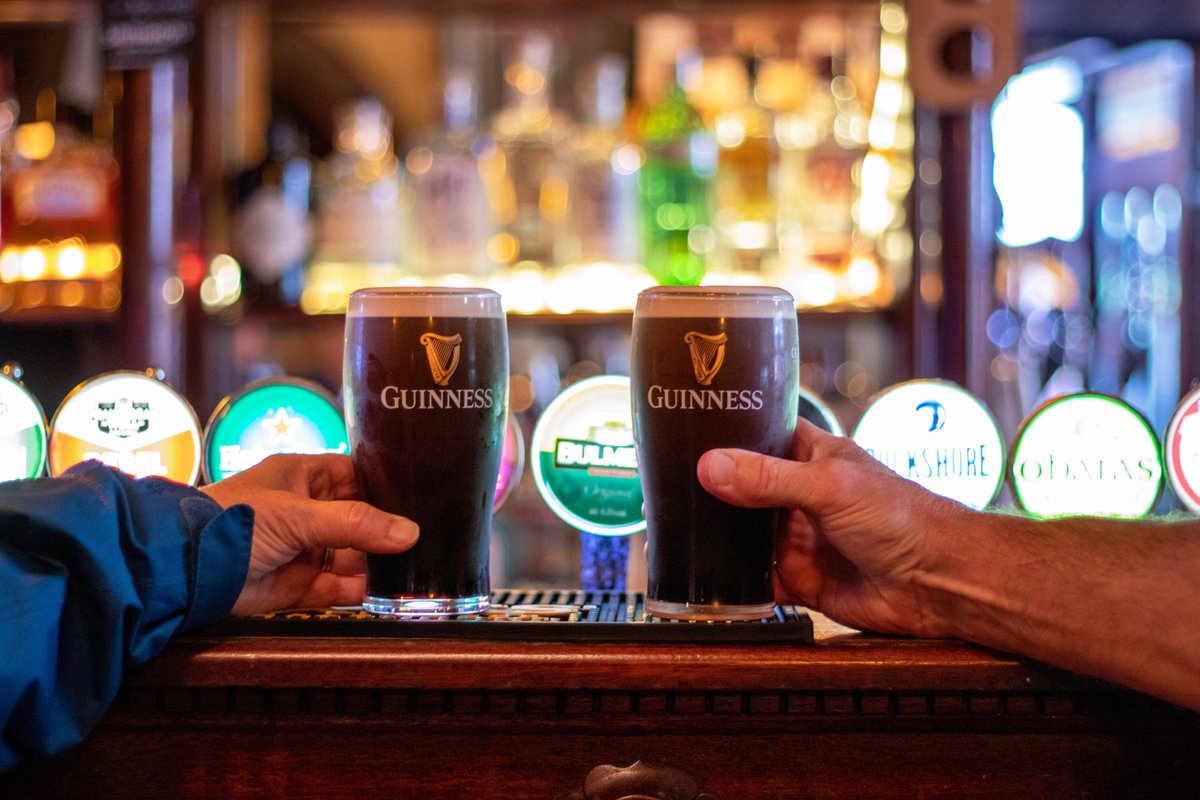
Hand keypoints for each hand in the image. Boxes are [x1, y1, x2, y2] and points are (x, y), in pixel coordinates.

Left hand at [200, 454, 418, 614]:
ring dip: (377, 565)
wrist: (186, 570)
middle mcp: (308, 511)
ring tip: (412, 572)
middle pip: (360, 520)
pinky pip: (337, 588)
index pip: (357, 476)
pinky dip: (358, 592)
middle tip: (425, 543)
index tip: (421, 499)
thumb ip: (356, 524)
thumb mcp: (300, 515)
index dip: (386, 486)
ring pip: (352, 556)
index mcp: (305, 477)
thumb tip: (410, 533)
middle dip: (387, 533)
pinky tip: (383, 593)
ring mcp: (304, 549)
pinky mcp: (298, 585)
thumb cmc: (235, 522)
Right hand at [696, 419, 969, 636]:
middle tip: (662, 486)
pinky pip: (755, 581)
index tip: (680, 429)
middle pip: (740, 488)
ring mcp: (796, 538)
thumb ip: (768, 479)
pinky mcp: (798, 580)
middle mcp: (797, 495)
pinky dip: (733, 583)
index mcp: (810, 456)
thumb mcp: (829, 486)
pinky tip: (705, 579)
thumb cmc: (902, 518)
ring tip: (670, 530)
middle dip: (709, 490)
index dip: (725, 432)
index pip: (759, 434)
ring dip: (716, 537)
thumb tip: (710, 467)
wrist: (939, 582)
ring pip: (741, 535)